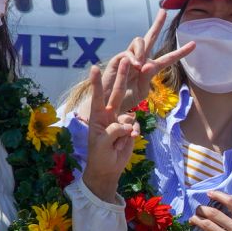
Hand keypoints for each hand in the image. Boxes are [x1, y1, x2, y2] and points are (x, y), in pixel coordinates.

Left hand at [79, 53, 142, 202]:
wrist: (108, 169)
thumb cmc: (99, 156)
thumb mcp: (102, 144)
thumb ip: (114, 131)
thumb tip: (129, 124)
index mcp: (97, 116)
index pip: (97, 97)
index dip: (97, 83)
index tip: (95, 68)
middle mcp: (109, 115)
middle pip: (117, 93)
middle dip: (122, 77)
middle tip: (126, 60)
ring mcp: (120, 121)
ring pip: (130, 114)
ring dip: (127, 128)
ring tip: (120, 143)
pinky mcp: (131, 128)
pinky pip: (136, 127)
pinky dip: (132, 137)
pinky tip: (125, 145)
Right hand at [109, 8, 195, 110]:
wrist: (109, 103)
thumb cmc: (127, 98)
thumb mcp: (142, 90)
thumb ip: (147, 78)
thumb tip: (148, 64)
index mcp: (151, 68)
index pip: (168, 58)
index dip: (181, 52)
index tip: (194, 44)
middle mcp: (141, 59)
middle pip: (151, 37)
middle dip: (157, 23)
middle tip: (164, 10)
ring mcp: (130, 57)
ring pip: (139, 41)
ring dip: (142, 51)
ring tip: (139, 66)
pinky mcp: (118, 58)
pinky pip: (128, 52)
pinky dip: (132, 58)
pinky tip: (134, 66)